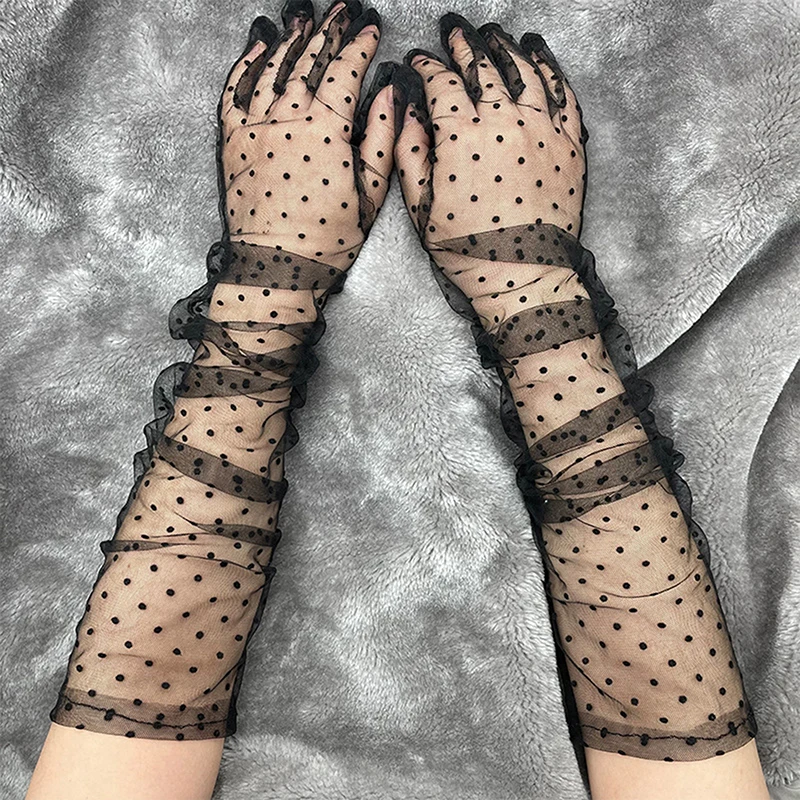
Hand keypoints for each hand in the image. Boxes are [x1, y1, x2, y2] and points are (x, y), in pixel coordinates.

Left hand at [217, 0, 400, 269]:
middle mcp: (287, 119)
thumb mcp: (369, 194)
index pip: (344, 71)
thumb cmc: (326, 240)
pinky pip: (234, 92)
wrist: (276, 267)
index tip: (370, 28)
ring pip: (272, 69)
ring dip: (289, 40)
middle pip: (307, 61)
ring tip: (302, 19)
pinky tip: (257, 47)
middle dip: (326, 31)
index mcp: (326, 131)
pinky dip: (245, 65)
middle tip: (339, 11)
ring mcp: (255, 128)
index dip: (359, 45)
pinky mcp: (232, 142)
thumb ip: (381, 139)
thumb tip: (390, 94)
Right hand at [395, 13, 587, 248]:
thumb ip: (409, 154)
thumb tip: (407, 113)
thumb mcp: (422, 208)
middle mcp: (504, 122)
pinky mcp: (570, 145)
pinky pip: (563, 94)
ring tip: (495, 35)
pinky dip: (549, 69)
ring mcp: (542, 130)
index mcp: (462, 137)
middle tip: (456, 31)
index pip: (442, 83)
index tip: (420, 61)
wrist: (523, 276)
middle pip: (483, 66)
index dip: (428, 66)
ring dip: (506, 48)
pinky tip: (539, 57)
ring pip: (524, 71)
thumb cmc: (469, 249)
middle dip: (465, 44)